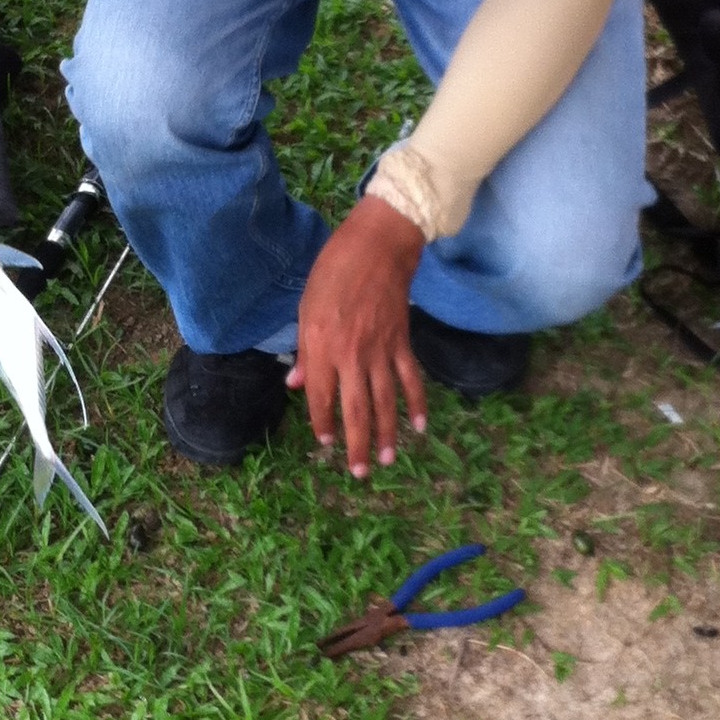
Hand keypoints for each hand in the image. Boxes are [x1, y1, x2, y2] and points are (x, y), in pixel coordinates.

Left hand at [288, 195, 427, 477]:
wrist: (378, 247)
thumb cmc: (334, 272)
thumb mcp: (307, 307)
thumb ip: (305, 350)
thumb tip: (299, 385)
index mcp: (323, 346)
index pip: (323, 397)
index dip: (322, 423)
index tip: (324, 442)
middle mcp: (353, 355)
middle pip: (356, 409)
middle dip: (357, 443)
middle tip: (360, 472)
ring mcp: (381, 351)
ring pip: (386, 402)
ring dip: (388, 434)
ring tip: (387, 460)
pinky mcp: (403, 343)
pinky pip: (412, 380)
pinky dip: (418, 404)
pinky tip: (420, 427)